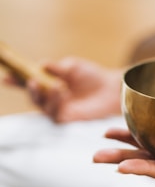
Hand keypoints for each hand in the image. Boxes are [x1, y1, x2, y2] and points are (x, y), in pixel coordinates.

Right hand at [4, 57, 121, 122]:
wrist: (111, 90)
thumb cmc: (93, 77)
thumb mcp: (72, 67)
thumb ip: (55, 68)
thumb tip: (40, 65)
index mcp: (50, 84)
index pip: (30, 83)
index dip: (16, 81)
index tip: (6, 78)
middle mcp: (52, 99)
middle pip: (33, 98)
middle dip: (30, 90)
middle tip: (33, 81)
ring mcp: (59, 111)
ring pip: (42, 107)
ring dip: (46, 95)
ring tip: (57, 85)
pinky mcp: (67, 121)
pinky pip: (54, 114)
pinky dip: (55, 102)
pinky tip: (61, 91)